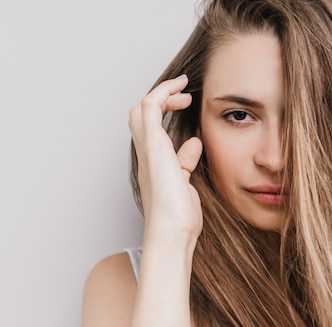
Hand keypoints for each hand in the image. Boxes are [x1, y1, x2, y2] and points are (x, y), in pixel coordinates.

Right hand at [129, 75, 202, 241]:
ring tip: (183, 90)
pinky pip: (150, 106)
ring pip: (141, 108)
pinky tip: (182, 90)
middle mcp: (145, 154)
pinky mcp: (153, 144)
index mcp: (152, 163)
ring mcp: (147, 148)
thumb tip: (193, 143)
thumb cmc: (179, 216)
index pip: (149, 129)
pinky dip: (164, 92)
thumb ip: (185, 162)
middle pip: (138, 115)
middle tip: (183, 97)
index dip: (164, 111)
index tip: (184, 105)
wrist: (172, 231)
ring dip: (162, 93)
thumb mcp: (185, 183)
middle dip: (160, 100)